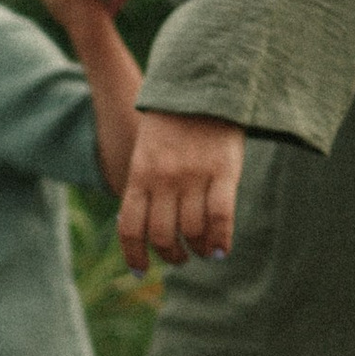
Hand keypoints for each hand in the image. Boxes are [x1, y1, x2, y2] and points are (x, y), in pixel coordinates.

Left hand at [119, 108, 243, 268]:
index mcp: (140, 174)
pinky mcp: (223, 171)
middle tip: (180, 258)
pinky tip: (221, 250)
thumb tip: (144, 233)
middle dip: (171, 255)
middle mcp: (164, 179)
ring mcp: (194, 175)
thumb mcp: (147, 152)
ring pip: (192, 231)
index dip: (134, 256)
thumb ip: (145, 188)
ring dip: (198, 249)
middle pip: (163, 235)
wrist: (204, 86)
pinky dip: (221, 239)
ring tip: (203, 251)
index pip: (131, 228)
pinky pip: (220, 217)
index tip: (141, 270)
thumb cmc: (173, 125)